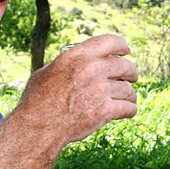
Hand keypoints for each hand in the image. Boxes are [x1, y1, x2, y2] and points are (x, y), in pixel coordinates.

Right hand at [18, 34, 137, 144]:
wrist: (38, 127)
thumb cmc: (38, 100)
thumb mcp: (48, 72)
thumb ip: (69, 64)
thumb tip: (81, 61)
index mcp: (77, 56)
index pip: (110, 41)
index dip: (121, 46)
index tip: (125, 51)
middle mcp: (91, 69)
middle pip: (125, 65)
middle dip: (131, 72)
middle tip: (132, 77)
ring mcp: (99, 90)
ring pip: (128, 89)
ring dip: (130, 94)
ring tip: (128, 98)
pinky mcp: (105, 111)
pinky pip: (128, 108)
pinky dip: (130, 110)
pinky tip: (128, 111)